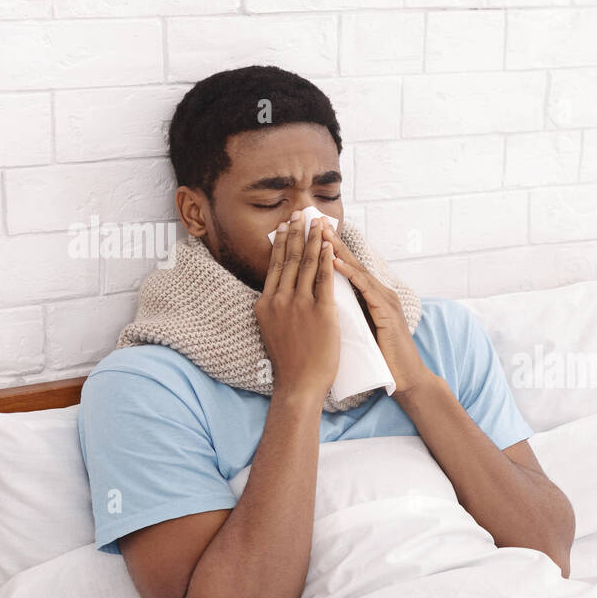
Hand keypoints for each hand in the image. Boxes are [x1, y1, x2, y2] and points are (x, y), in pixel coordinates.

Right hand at [255, 211, 339, 405]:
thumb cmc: (289, 362)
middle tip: (301, 213)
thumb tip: (278, 293)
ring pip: (307, 265)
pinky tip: (331, 247)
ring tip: (319, 223)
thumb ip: (275, 309)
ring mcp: (299, 305)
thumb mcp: (271, 329)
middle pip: (289, 259)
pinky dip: (328, 261)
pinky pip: (325, 280)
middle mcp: (279, 300)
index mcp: (265, 304)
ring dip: (314, 240)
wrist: (299, 384)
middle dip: (296, 233)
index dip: (281, 243)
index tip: (286, 225)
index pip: (275, 266)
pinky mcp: (320, 312)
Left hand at [318, 224, 433, 397]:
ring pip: (357, 269)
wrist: (405, 377)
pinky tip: (332, 262)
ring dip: (336, 249)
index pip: (347, 267)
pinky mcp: (387, 311)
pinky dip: (348, 274)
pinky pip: (364, 288)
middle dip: (331, 241)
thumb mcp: (357, 330)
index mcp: (372, 296)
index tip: (309, 233)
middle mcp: (380, 292)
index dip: (328, 250)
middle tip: (314, 220)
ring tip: (320, 233)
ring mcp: (385, 300)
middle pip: (351, 261)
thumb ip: (345, 313)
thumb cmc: (380, 358)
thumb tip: (320, 305)